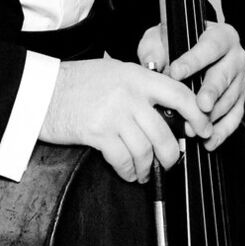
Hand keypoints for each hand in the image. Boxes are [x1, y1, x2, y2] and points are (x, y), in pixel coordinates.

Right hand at [39, 58, 212, 182]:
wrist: (40, 90)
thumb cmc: (76, 82)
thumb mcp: (114, 71)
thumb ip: (140, 86)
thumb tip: (166, 109)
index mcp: (137, 76)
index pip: (178, 93)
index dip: (197, 114)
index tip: (204, 129)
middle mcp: (129, 94)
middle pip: (165, 130)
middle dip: (172, 153)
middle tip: (172, 161)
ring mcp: (114, 113)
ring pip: (146, 149)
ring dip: (149, 167)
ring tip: (147, 172)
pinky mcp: (97, 133)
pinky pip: (124, 159)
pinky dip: (130, 171)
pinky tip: (130, 173)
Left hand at [137, 20, 244, 149]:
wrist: (192, 48)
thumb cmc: (177, 42)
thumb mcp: (162, 37)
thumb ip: (155, 47)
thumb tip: (152, 62)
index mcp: (221, 36)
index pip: (210, 46)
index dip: (193, 60)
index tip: (175, 72)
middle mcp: (235, 57)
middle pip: (224, 75)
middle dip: (211, 91)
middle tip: (200, 105)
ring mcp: (239, 79)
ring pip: (230, 99)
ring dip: (213, 116)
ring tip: (195, 128)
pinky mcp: (239, 99)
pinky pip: (235, 116)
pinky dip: (223, 131)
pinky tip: (210, 141)